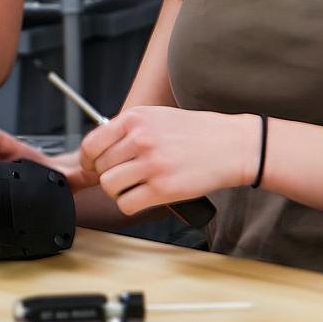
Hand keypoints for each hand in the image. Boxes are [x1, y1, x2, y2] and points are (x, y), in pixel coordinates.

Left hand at [79, 106, 256, 217]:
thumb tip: (97, 154)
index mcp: (136, 118)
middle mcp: (141, 138)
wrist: (233, 146)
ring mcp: (151, 164)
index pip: (91, 144)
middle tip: (128, 176)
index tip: (95, 167)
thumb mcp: (159, 118)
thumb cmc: (198, 133)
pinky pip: (126, 204)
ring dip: (120, 191)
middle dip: (110, 175)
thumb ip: (128, 131)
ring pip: (110, 187)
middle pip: (100, 168)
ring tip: (138, 186)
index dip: (89, 160)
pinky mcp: (162, 188)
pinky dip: (132, 204)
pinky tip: (147, 196)